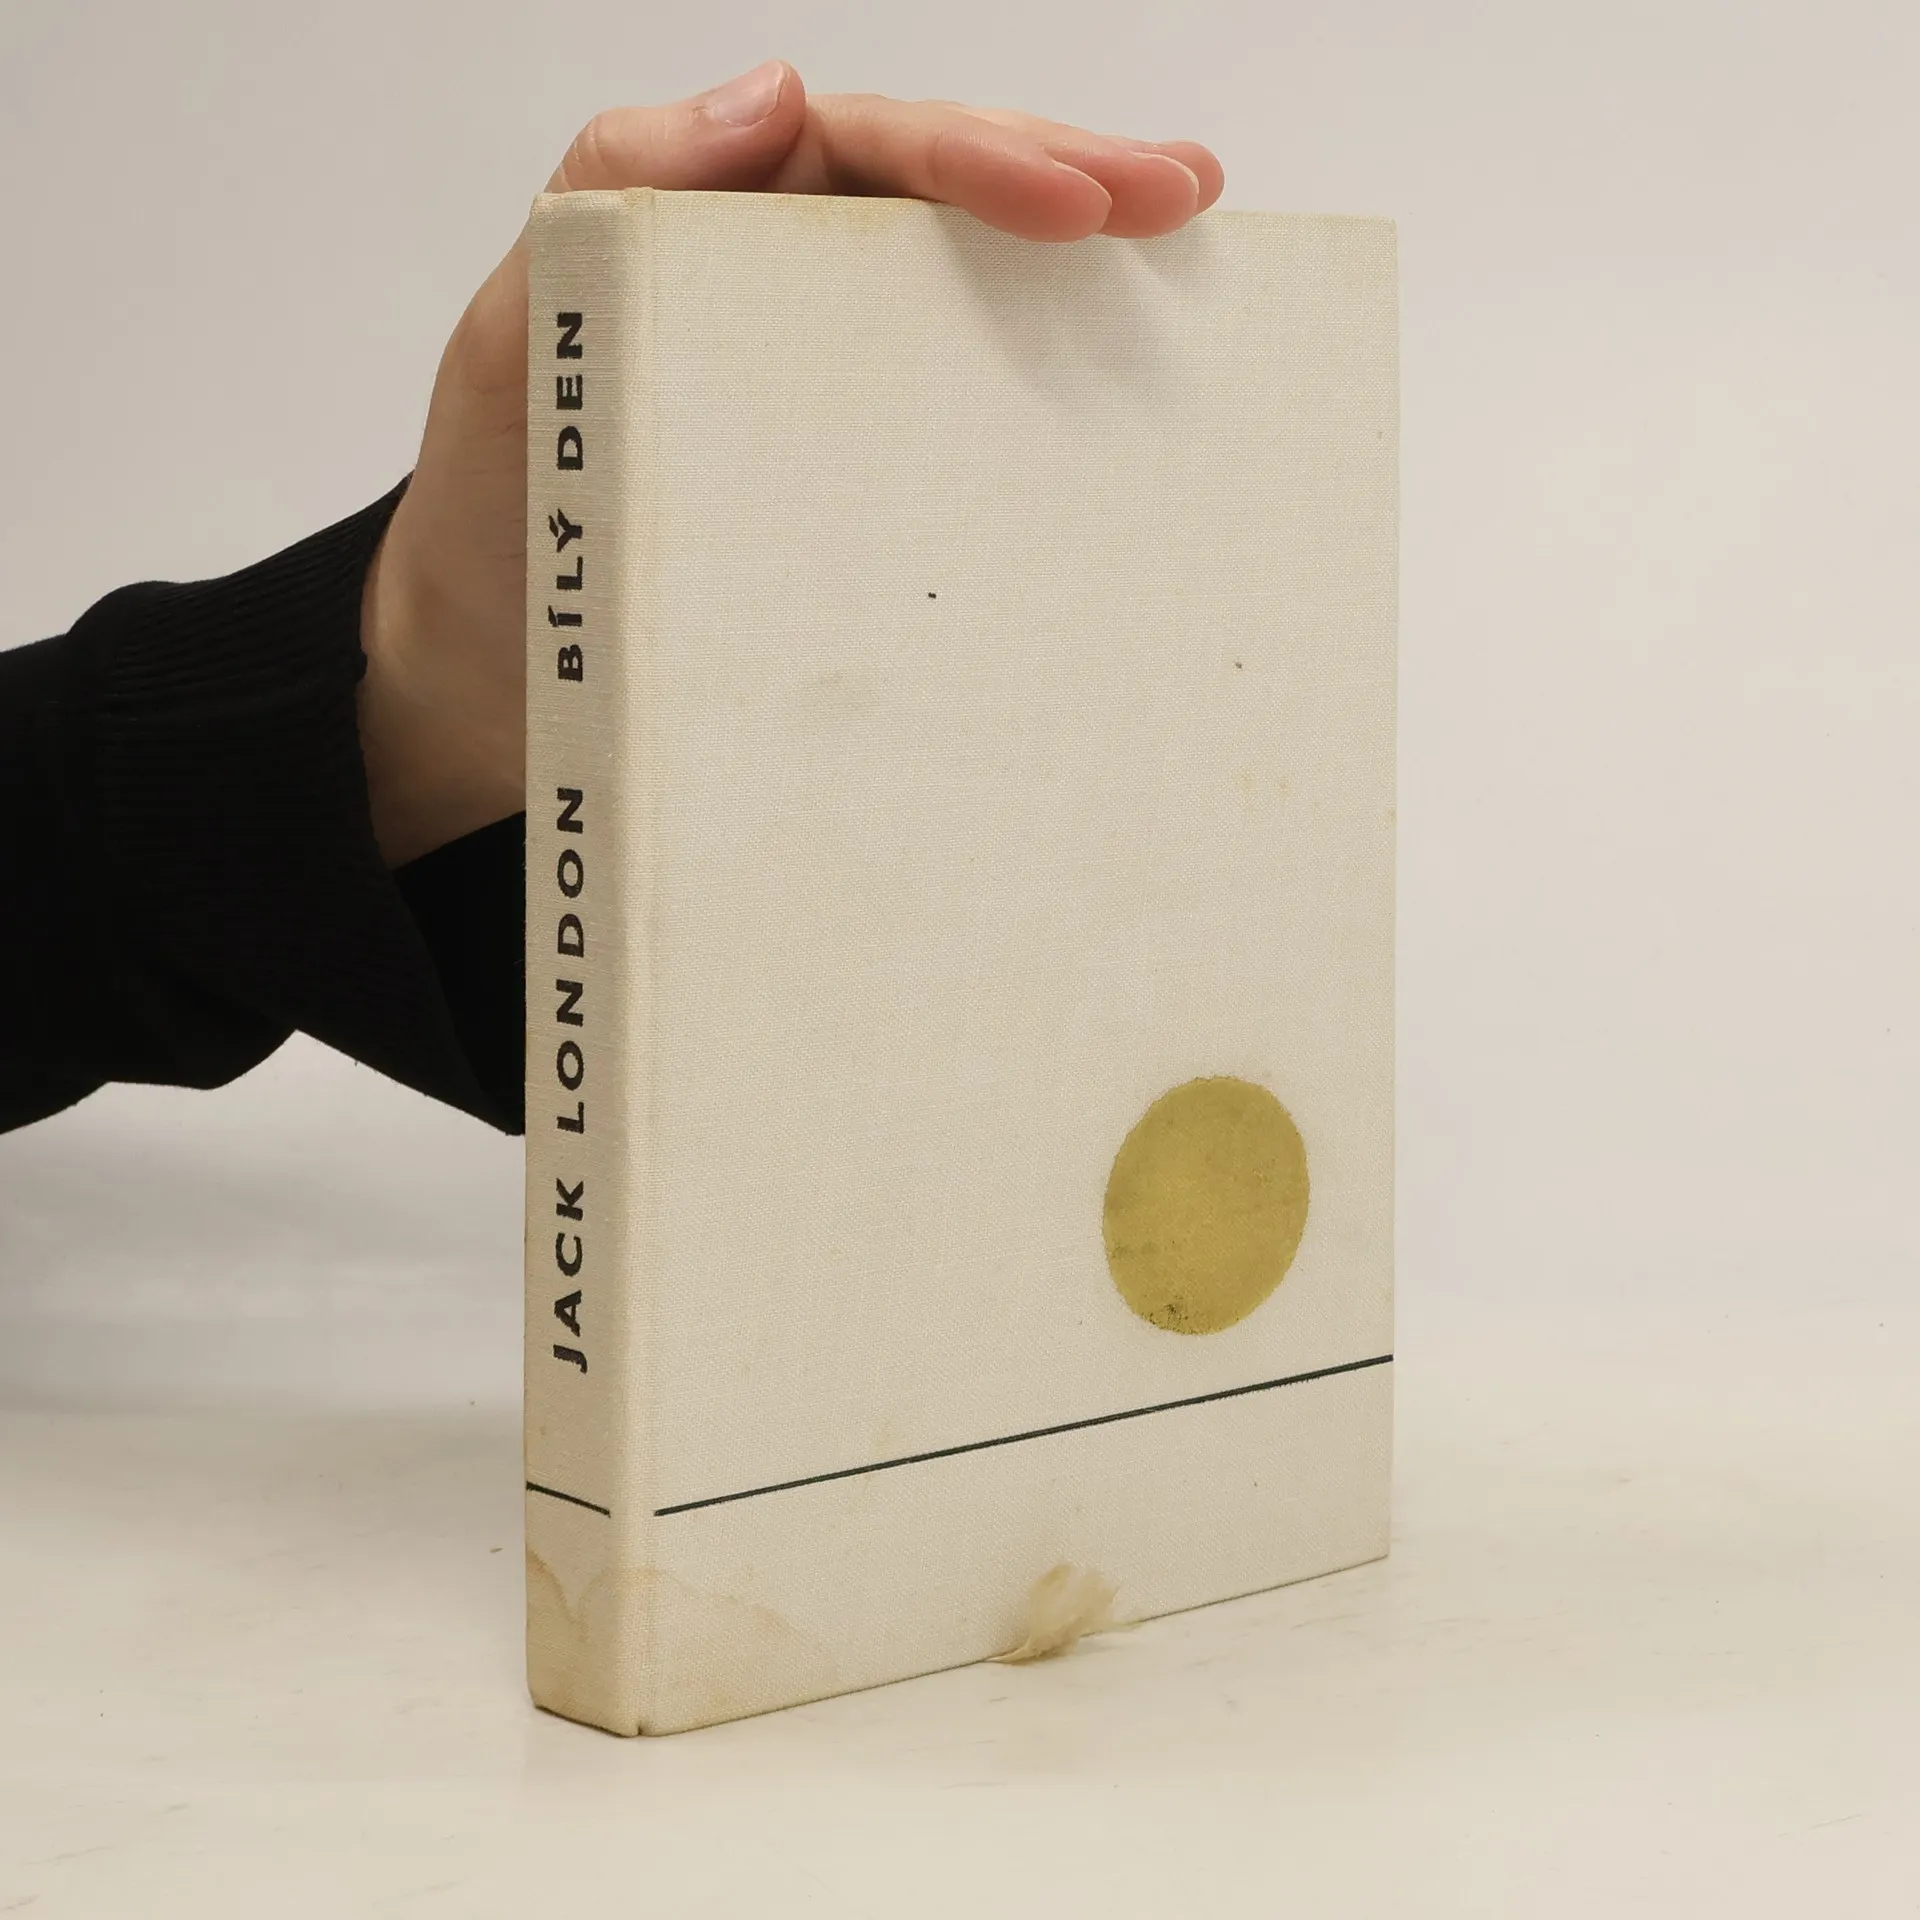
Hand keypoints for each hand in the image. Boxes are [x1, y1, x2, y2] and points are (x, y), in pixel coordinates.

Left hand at [357, 62, 1224, 865]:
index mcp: (715, 225)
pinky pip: (952, 402)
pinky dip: (1035, 370)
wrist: (493, 673)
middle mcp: (782, 280)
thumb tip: (774, 92)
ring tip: (1186, 241)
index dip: (985, 158)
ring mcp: (824, 376)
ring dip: (1077, 260)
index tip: (1086, 203)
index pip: (870, 148)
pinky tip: (1109, 362)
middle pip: (941, 196)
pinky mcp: (851, 474)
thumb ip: (611, 194)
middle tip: (1185, 195)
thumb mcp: (518, 336)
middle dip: (1071, 178)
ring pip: (964, 283)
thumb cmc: (500, 509)